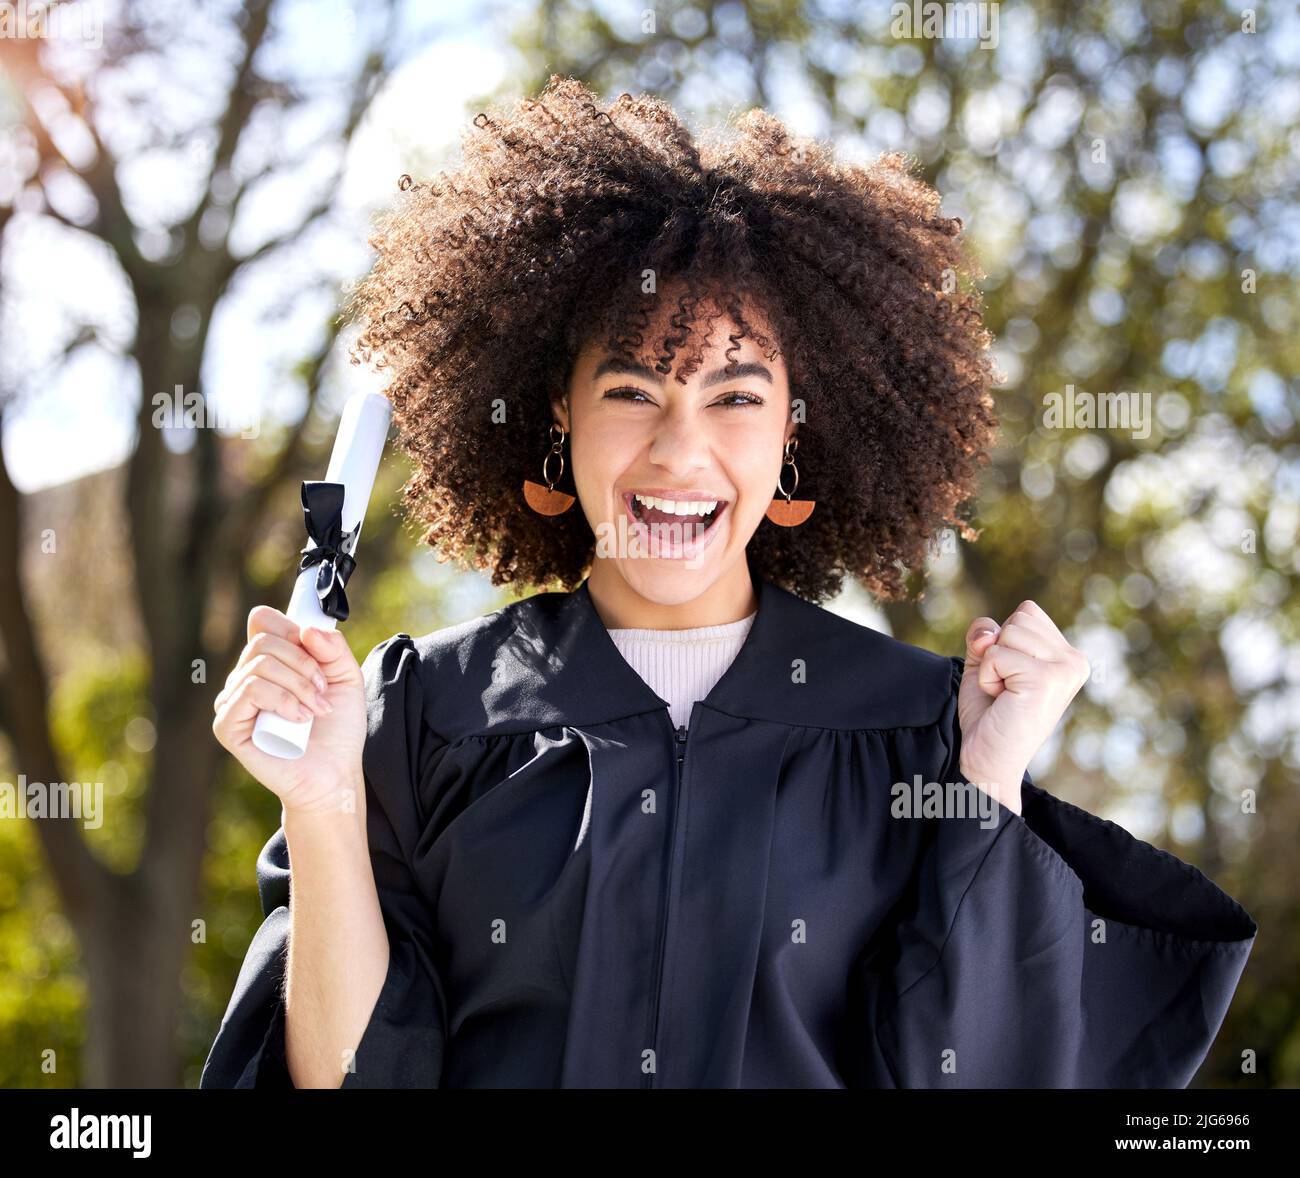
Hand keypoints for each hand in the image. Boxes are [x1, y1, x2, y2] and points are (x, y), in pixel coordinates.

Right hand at [212, 606, 367, 814]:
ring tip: (316, 711)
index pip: (263, 622)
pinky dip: (283, 700)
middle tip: (323, 691)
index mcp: (269, 662)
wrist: (333, 773)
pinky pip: (250, 691)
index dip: (291, 629)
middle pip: (263, 641)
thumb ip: (333, 648)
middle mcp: (245, 678)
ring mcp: (232, 701)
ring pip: (260, 665)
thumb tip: (306, 630)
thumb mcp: (347, 678)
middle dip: (304, 663)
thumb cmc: (337, 729)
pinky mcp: (227, 725)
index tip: (317, 652)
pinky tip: (299, 720)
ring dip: (299, 686)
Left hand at [957, 600, 1090, 815]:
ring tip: (1005, 695)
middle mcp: (1075, 661)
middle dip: (997, 652)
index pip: (1027, 612)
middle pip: (1018, 618)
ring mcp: (1065, 670)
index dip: (1002, 640)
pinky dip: (986, 678)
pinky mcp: (1047, 680)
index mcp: (1068, 655)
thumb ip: (985, 633)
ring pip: (1007, 633)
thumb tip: (989, 634)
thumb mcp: (984, 662)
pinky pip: (995, 655)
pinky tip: (1002, 701)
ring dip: (991, 666)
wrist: (989, 760)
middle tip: (1006, 689)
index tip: (1010, 676)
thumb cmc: (990, 713)